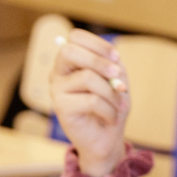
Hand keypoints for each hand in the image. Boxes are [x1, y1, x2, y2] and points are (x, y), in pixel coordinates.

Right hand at [47, 29, 129, 176]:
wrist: (106, 139)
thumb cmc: (111, 107)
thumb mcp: (117, 82)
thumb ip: (114, 67)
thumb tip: (111, 62)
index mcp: (72, 62)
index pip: (75, 38)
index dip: (97, 44)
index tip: (117, 58)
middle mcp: (59, 72)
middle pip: (70, 51)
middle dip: (99, 61)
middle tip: (117, 74)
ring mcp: (56, 89)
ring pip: (86, 77)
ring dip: (111, 92)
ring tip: (119, 105)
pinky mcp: (61, 108)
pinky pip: (91, 100)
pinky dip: (109, 109)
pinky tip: (111, 117)